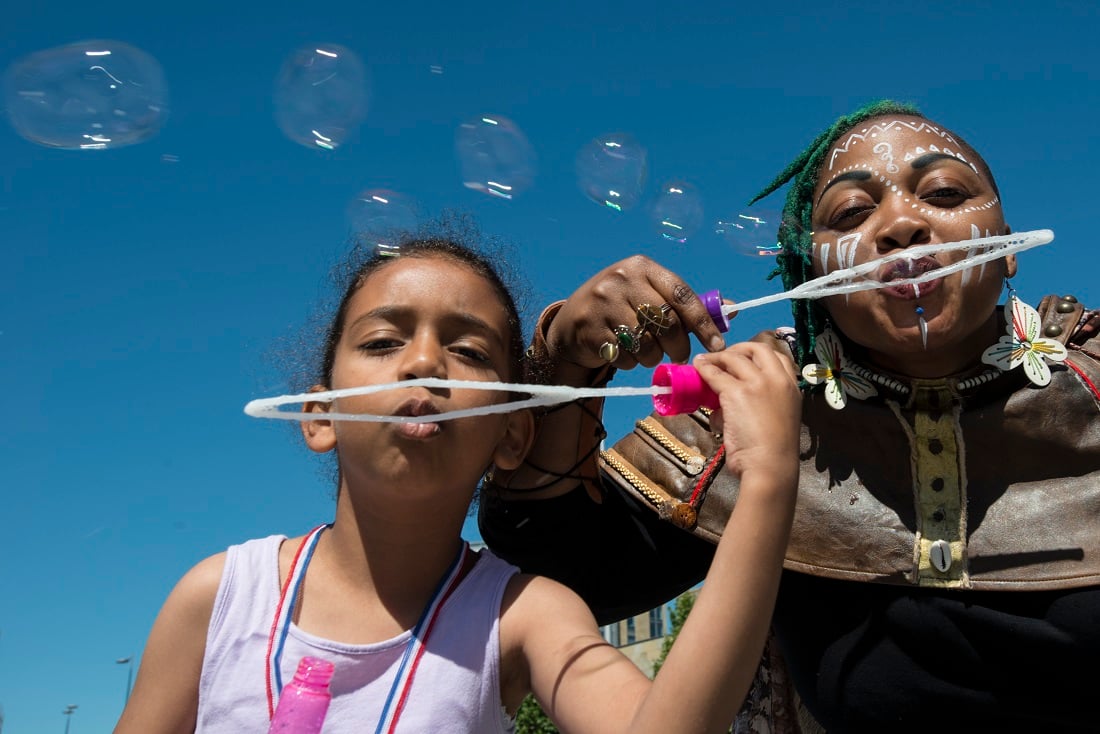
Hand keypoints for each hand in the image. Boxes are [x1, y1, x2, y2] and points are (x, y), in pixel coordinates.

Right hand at [545, 256, 727, 376]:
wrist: (574, 318)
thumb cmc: (624, 306)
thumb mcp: (652, 295)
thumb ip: (688, 304)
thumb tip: (731, 310)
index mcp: (643, 267)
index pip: (682, 294)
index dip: (703, 323)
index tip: (718, 345)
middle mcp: (621, 279)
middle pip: (666, 321)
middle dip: (679, 346)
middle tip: (681, 357)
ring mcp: (602, 302)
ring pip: (645, 342)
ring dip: (652, 357)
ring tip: (648, 354)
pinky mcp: (589, 326)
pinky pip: (623, 355)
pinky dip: (630, 363)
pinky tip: (626, 355)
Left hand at [692, 343, 800, 484]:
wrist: (771, 466)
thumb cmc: (773, 452)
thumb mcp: (775, 420)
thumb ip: (758, 406)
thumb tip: (722, 407)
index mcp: (792, 388)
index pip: (780, 358)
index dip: (760, 355)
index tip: (746, 360)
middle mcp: (778, 380)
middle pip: (758, 349)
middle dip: (739, 348)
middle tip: (724, 357)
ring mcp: (758, 384)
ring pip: (734, 358)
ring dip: (718, 358)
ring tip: (705, 363)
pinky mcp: (737, 392)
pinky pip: (715, 374)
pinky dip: (705, 369)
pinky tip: (697, 368)